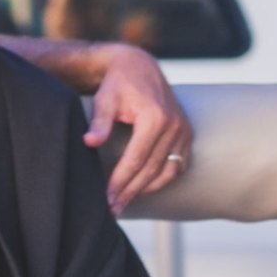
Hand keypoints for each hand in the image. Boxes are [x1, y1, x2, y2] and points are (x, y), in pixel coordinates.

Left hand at [83, 44, 191, 213]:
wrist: (139, 67)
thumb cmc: (118, 84)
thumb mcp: (105, 99)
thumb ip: (99, 122)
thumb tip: (89, 142)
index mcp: (155, 118)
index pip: (135, 160)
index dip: (120, 182)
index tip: (106, 199)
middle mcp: (174, 126)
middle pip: (150, 169)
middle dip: (130, 192)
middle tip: (112, 209)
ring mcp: (183, 130)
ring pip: (166, 171)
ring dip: (145, 190)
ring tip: (124, 202)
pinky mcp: (186, 134)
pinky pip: (178, 165)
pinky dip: (162, 179)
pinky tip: (143, 188)